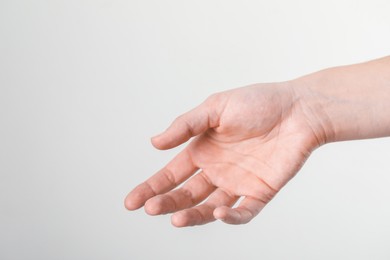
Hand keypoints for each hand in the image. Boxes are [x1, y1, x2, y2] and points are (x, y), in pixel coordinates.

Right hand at [125, 82, 322, 226]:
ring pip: (210, 208)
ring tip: (177, 219)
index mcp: (202, 151)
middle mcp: (217, 170)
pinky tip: (220, 214)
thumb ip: (186, 125)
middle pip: (186, 194)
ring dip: (193, 215)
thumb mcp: (216, 108)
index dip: (151, 188)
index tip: (131, 202)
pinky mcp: (261, 192)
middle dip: (167, 202)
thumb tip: (154, 142)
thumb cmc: (258, 102)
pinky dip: (232, 217)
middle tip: (150, 208)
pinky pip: (245, 211)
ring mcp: (238, 183)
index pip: (171, 174)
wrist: (299, 108)